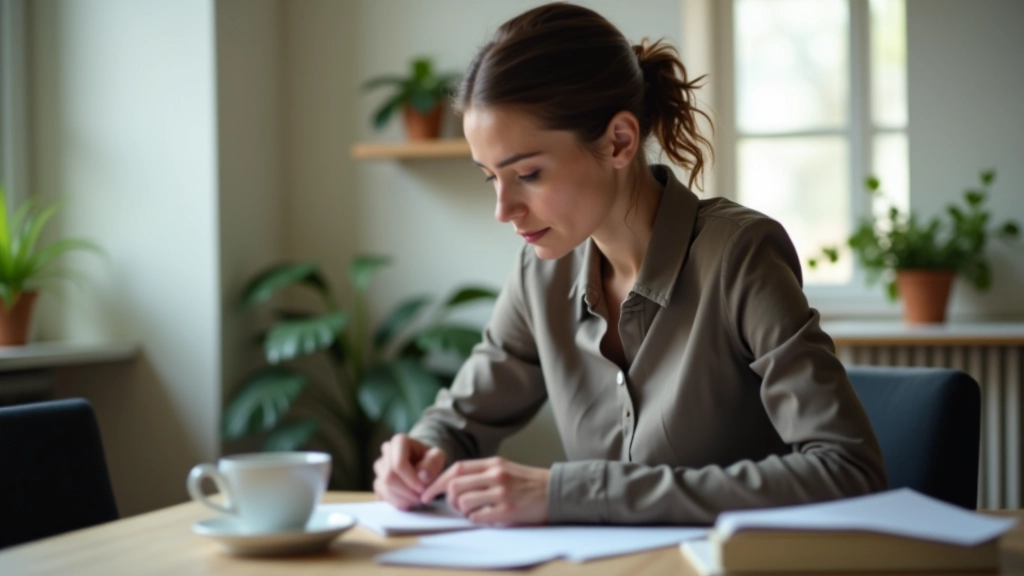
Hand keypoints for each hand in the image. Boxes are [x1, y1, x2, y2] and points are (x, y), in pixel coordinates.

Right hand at [373, 434, 446, 509]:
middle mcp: (385, 452)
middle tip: (421, 496)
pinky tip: (409, 500)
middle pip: (389, 478)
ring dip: (403, 499)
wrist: (425, 465)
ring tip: (418, 498)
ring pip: (384, 488)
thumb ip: (433, 464)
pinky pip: (382, 496)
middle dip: (406, 491)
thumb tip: (422, 477)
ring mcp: (380, 467)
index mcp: (399, 441)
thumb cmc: (431, 459)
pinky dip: (398, 502)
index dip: (410, 480)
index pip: (398, 464)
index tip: (423, 488)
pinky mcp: (378, 482)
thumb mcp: (438, 457)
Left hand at [420, 456, 549, 525]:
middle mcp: (496, 475)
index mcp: (494, 463)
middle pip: (454, 486)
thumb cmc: (529, 483)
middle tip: (456, 506)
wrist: (556, 492)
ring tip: (475, 512)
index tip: (429, 492)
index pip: (456, 469)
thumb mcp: (505, 469)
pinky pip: (477, 517)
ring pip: (463, 503)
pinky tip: (486, 517)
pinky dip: (476, 520)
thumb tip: (452, 484)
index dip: (438, 481)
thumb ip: (482, 473)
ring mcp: (501, 493)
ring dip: (463, 511)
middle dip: (448, 499)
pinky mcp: (507, 511)